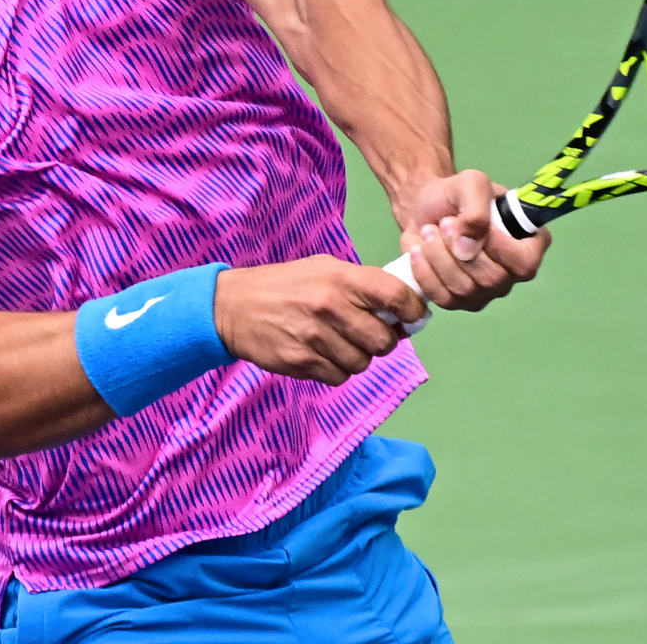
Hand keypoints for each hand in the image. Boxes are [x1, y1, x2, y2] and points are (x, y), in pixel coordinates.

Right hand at [213, 256, 425, 385]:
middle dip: (384, 341)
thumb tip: (403, 308)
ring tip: (340, 343)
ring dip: (358, 357)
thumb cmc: (287, 285)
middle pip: (384, 340)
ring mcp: (315, 337)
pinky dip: (336, 370)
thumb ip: (363, 284)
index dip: (413, 311)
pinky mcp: (301, 362)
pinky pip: (338, 377)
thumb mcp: (324, 268)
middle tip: (371, 335)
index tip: (413, 317)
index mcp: (341, 278)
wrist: (233, 306)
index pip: (397, 297)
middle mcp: (331, 306)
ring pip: (362, 363)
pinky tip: (322, 354)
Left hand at [398, 169, 549, 311]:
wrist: (424, 209)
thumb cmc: (455, 195)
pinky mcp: (460, 301)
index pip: (525, 263)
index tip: (470, 223)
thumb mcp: (471, 184)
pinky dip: (426, 273)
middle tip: (444, 222)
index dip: (499, 248)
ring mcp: (487, 291)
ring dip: (440, 257)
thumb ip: (477, 210)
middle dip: (459, 248)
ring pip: (465, 289)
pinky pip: (444, 299)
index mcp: (529, 243)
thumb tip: (468, 249)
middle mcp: (513, 273)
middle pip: (492, 279)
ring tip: (429, 231)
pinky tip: (418, 251)